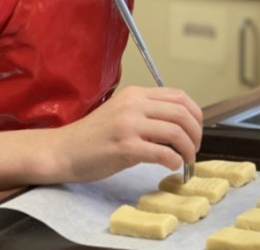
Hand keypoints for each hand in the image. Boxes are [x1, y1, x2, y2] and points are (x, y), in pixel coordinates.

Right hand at [49, 86, 201, 183]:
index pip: (179, 97)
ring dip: (188, 149)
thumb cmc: (92, 136)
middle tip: (194, 149)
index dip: (196, 115)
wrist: (63, 150)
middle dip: (196, 133)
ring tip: (186, 160)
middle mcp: (134, 105)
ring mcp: (129, 125)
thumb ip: (148, 113)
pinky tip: (171, 166)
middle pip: (182, 114)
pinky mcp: (124, 147)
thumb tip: (179, 125)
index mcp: (136, 94)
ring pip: (176, 132)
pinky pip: (162, 152)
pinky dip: (174, 161)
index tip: (196, 130)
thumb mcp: (122, 113)